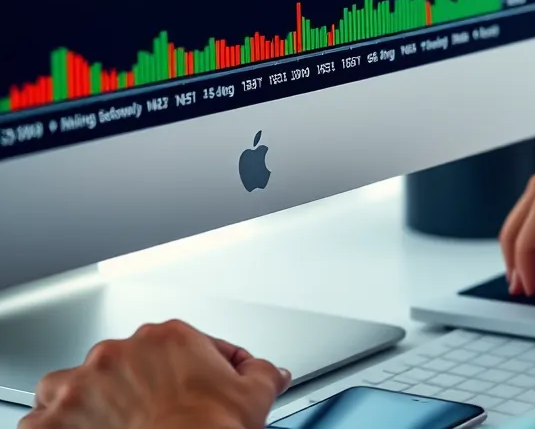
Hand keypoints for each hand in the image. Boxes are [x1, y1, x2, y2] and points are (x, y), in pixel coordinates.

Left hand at [20, 320, 290, 428]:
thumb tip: (271, 372)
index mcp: (168, 337)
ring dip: (85, 402)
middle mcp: (119, 352)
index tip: (194, 388)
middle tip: (154, 413)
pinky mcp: (49, 423)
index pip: (177, 343)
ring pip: (72, 385)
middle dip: (134, 383)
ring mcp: (79, 387)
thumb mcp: (252, 397)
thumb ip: (261, 373)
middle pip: (121, 360)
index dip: (189, 368)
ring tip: (105, 425)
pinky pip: (40, 421)